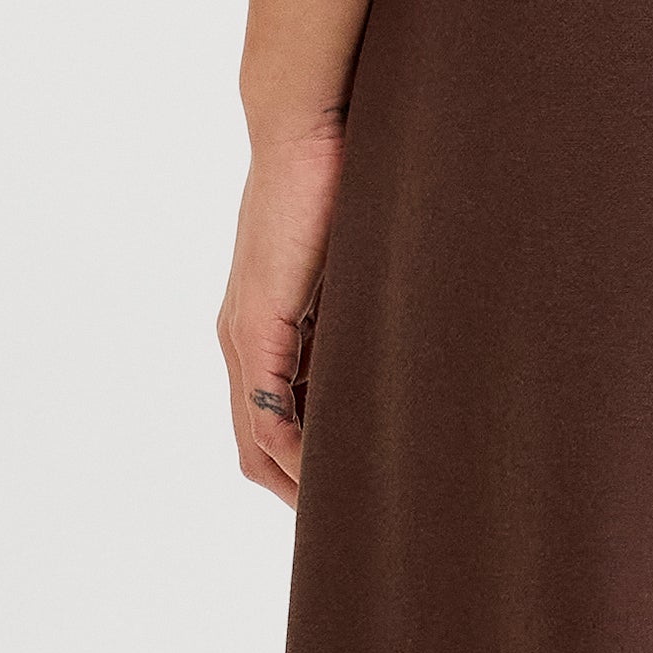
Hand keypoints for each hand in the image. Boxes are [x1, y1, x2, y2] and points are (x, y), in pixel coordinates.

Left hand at [220, 114, 345, 501]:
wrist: (306, 128)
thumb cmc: (340, 183)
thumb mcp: (355, 268)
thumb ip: (365, 314)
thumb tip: (411, 350)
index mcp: (265, 328)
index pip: (274, 425)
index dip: (307, 469)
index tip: (355, 494)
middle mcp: (242, 339)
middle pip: (258, 451)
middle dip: (302, 493)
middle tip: (357, 524)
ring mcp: (243, 335)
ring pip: (259, 443)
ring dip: (302, 484)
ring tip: (354, 512)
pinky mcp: (256, 323)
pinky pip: (268, 415)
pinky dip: (297, 455)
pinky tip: (335, 473)